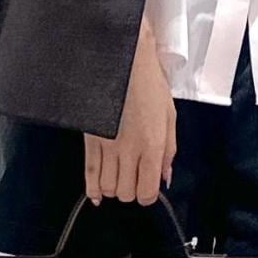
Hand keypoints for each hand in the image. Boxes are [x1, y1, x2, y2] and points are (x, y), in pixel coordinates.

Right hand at [84, 20, 175, 204]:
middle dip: (131, 191)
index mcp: (152, 145)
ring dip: (114, 188)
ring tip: (119, 177)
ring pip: (107, 187)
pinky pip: (89, 173)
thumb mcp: (169, 116)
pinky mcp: (90, 139)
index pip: (147, 191)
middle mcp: (129, 150)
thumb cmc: (148, 84)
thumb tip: (166, 177)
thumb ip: (169, 151)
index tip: (148, 188)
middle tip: (134, 179)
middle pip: (126, 193)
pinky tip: (97, 195)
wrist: (120, 61)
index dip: (148, 195)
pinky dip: (92, 189)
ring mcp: (107, 146)